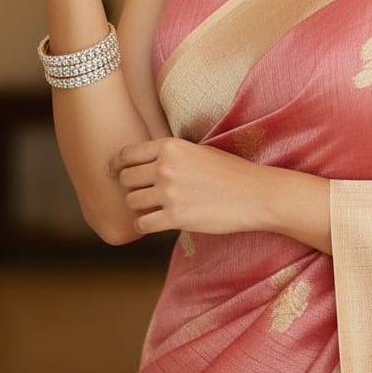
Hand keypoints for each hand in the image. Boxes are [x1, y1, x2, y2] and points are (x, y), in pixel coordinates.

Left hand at [112, 138, 266, 236]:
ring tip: (154, 208)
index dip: (117, 165)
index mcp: (171, 146)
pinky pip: (142, 224)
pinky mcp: (175, 217)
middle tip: (142, 193)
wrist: (255, 194)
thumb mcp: (198, 151)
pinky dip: (145, 226)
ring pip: (132, 202)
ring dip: (139, 207)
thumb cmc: (231, 172)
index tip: (116, 173)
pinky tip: (157, 223)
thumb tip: (144, 164)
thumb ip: (170, 155)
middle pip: (126, 179)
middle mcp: (166, 167)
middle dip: (131, 187)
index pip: (127, 154)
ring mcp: (169, 192)